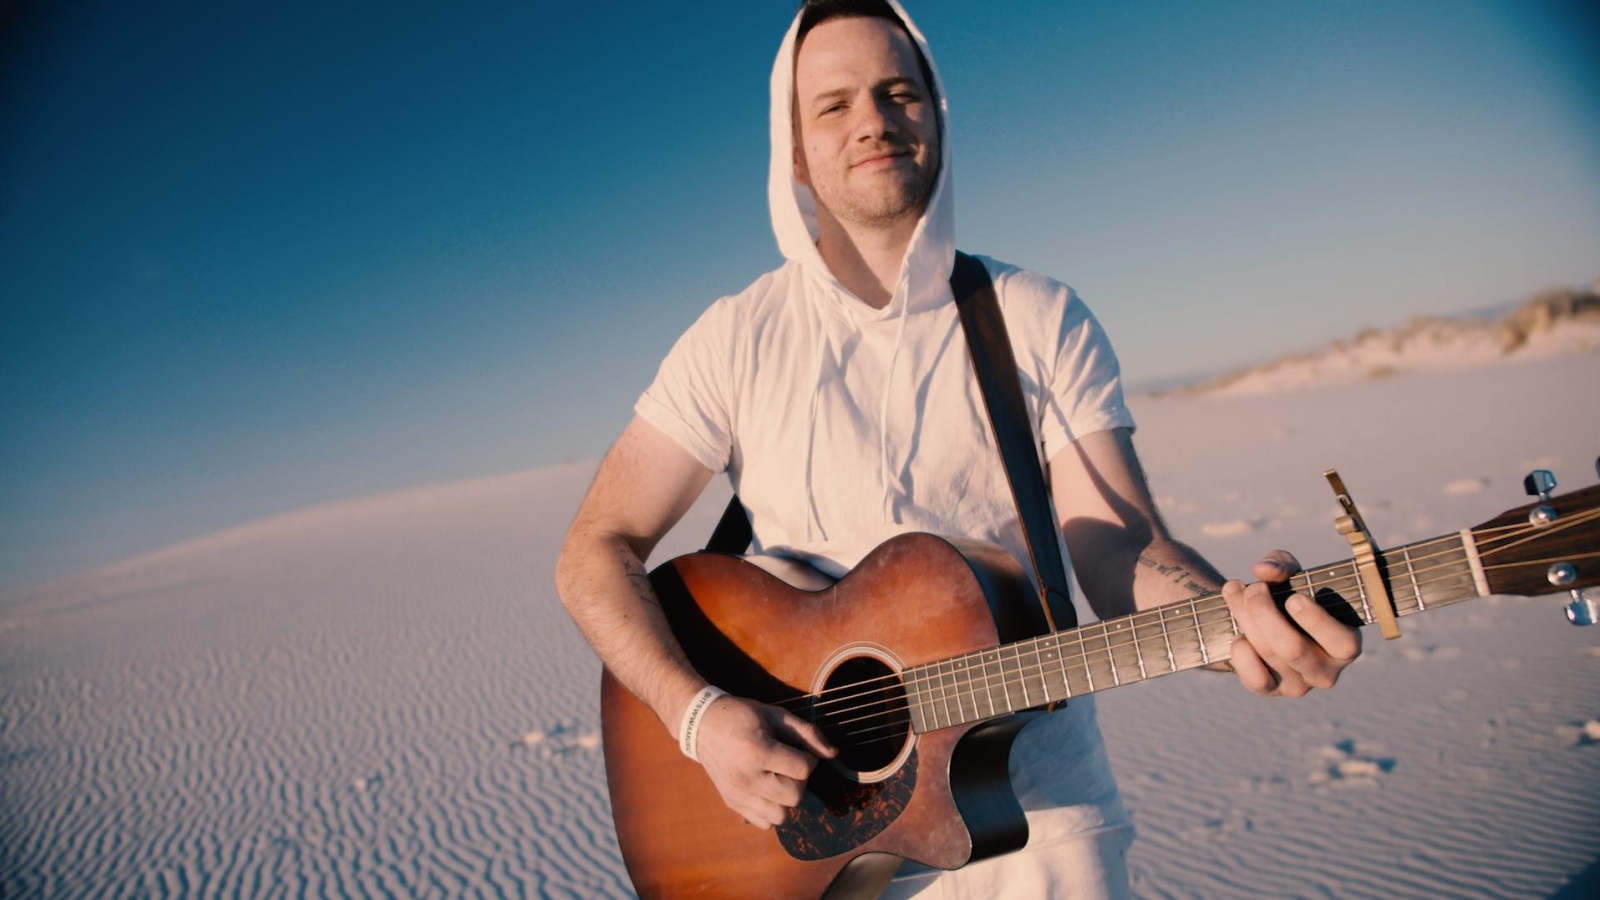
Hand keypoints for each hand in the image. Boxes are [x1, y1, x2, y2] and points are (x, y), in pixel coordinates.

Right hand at [693, 695, 836, 827]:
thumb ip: (807, 733)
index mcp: (757, 751)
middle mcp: (746, 778)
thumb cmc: (742, 715)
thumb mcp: (775, 715)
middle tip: (787, 764)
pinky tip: (766, 789)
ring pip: (781, 816)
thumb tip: (833, 754)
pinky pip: (764, 823)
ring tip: (777, 779)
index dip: (807, 758)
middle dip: (799, 780)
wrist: (701, 723)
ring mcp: (737, 793)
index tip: (797, 749)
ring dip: (786, 799)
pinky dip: (771, 810)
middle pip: (795, 797)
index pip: (803, 770)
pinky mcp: (732, 802)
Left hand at [1222, 550, 1360, 696]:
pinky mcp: (1272, 691)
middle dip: (1265, 612)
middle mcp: (1326, 671)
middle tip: (1254, 588)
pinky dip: (1242, 655)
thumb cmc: (1288, 594)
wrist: (1264, 621)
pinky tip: (1238, 635)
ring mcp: (1299, 685)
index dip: (1315, 621)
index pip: (1341, 642)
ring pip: (1269, 654)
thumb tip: (1264, 570)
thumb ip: (1282, 564)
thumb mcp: (1291, 573)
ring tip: (1235, 592)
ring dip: (1245, 619)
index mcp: (1346, 644)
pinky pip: (1255, 680)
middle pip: (1292, 648)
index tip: (1293, 598)